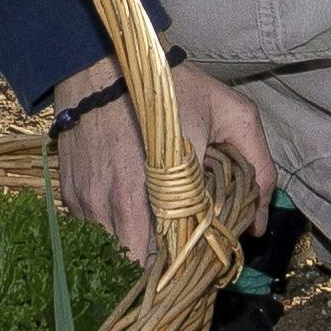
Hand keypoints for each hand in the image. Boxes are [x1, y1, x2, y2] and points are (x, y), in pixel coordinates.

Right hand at [50, 54, 274, 267]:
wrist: (101, 63)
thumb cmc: (172, 87)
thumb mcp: (230, 113)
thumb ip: (258, 167)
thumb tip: (257, 225)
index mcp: (166, 188)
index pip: (176, 260)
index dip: (192, 267)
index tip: (204, 261)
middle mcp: (122, 205)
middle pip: (142, 267)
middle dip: (163, 265)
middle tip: (181, 247)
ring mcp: (91, 204)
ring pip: (115, 255)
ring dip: (136, 249)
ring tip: (155, 225)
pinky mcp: (72, 199)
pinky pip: (93, 233)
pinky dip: (112, 229)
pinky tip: (129, 205)